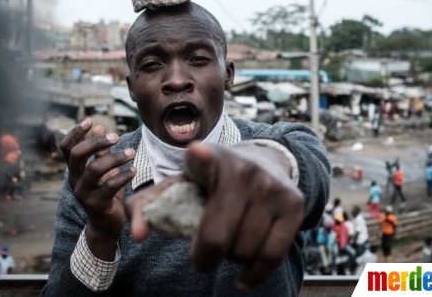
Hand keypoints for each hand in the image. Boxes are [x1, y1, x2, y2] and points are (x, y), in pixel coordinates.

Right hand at [60, 119, 135, 247]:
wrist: (106, 224)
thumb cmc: (105, 193)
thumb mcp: (103, 170)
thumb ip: (101, 152)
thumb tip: (99, 127)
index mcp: (75, 170)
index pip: (66, 148)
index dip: (75, 132)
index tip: (91, 121)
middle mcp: (75, 180)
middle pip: (77, 155)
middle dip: (96, 142)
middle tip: (116, 136)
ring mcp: (83, 193)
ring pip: (94, 170)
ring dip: (115, 158)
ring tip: (132, 152)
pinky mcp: (96, 205)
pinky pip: (109, 186)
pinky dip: (123, 176)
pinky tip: (134, 169)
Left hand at [128, 141, 303, 290]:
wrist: (264, 161)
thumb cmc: (210, 181)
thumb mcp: (179, 184)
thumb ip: (148, 207)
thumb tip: (138, 236)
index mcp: (207, 158)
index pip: (203, 159)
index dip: (200, 158)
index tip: (198, 153)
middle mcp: (243, 169)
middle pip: (216, 238)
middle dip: (204, 257)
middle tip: (203, 253)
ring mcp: (270, 186)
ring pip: (243, 252)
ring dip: (231, 258)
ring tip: (229, 243)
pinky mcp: (294, 204)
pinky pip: (271, 258)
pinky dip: (254, 275)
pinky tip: (243, 278)